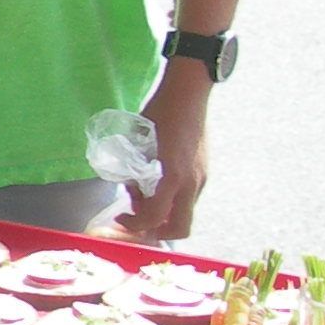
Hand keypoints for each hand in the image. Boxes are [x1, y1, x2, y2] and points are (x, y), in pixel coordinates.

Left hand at [117, 70, 208, 239]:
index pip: (154, 218)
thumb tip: (130, 189)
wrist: (189, 94)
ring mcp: (202, 179)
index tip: (120, 217)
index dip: (134, 224)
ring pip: (184, 212)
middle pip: (180, 228)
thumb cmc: (159, 113)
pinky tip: (155, 183)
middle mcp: (192, 183)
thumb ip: (133, 171)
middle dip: (155, 230)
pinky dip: (171, 200)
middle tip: (135, 217)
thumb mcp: (137, 143)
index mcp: (172, 177)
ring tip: (140, 194)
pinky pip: (188, 197)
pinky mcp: (204, 172)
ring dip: (163, 214)